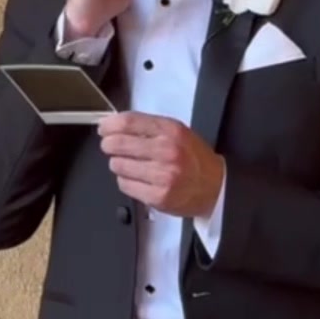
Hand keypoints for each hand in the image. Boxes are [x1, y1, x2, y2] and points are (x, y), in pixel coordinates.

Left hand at [97, 112, 224, 216]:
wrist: (215, 187)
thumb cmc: (194, 159)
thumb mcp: (177, 132)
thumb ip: (148, 127)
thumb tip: (115, 125)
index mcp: (171, 131)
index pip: (129, 122)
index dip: (110, 125)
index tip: (103, 128)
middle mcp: (166, 151)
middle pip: (118, 143)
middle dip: (109, 144)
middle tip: (110, 146)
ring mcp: (162, 175)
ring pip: (118, 165)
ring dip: (119, 164)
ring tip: (132, 165)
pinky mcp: (157, 196)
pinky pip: (124, 184)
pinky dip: (126, 181)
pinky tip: (138, 179)